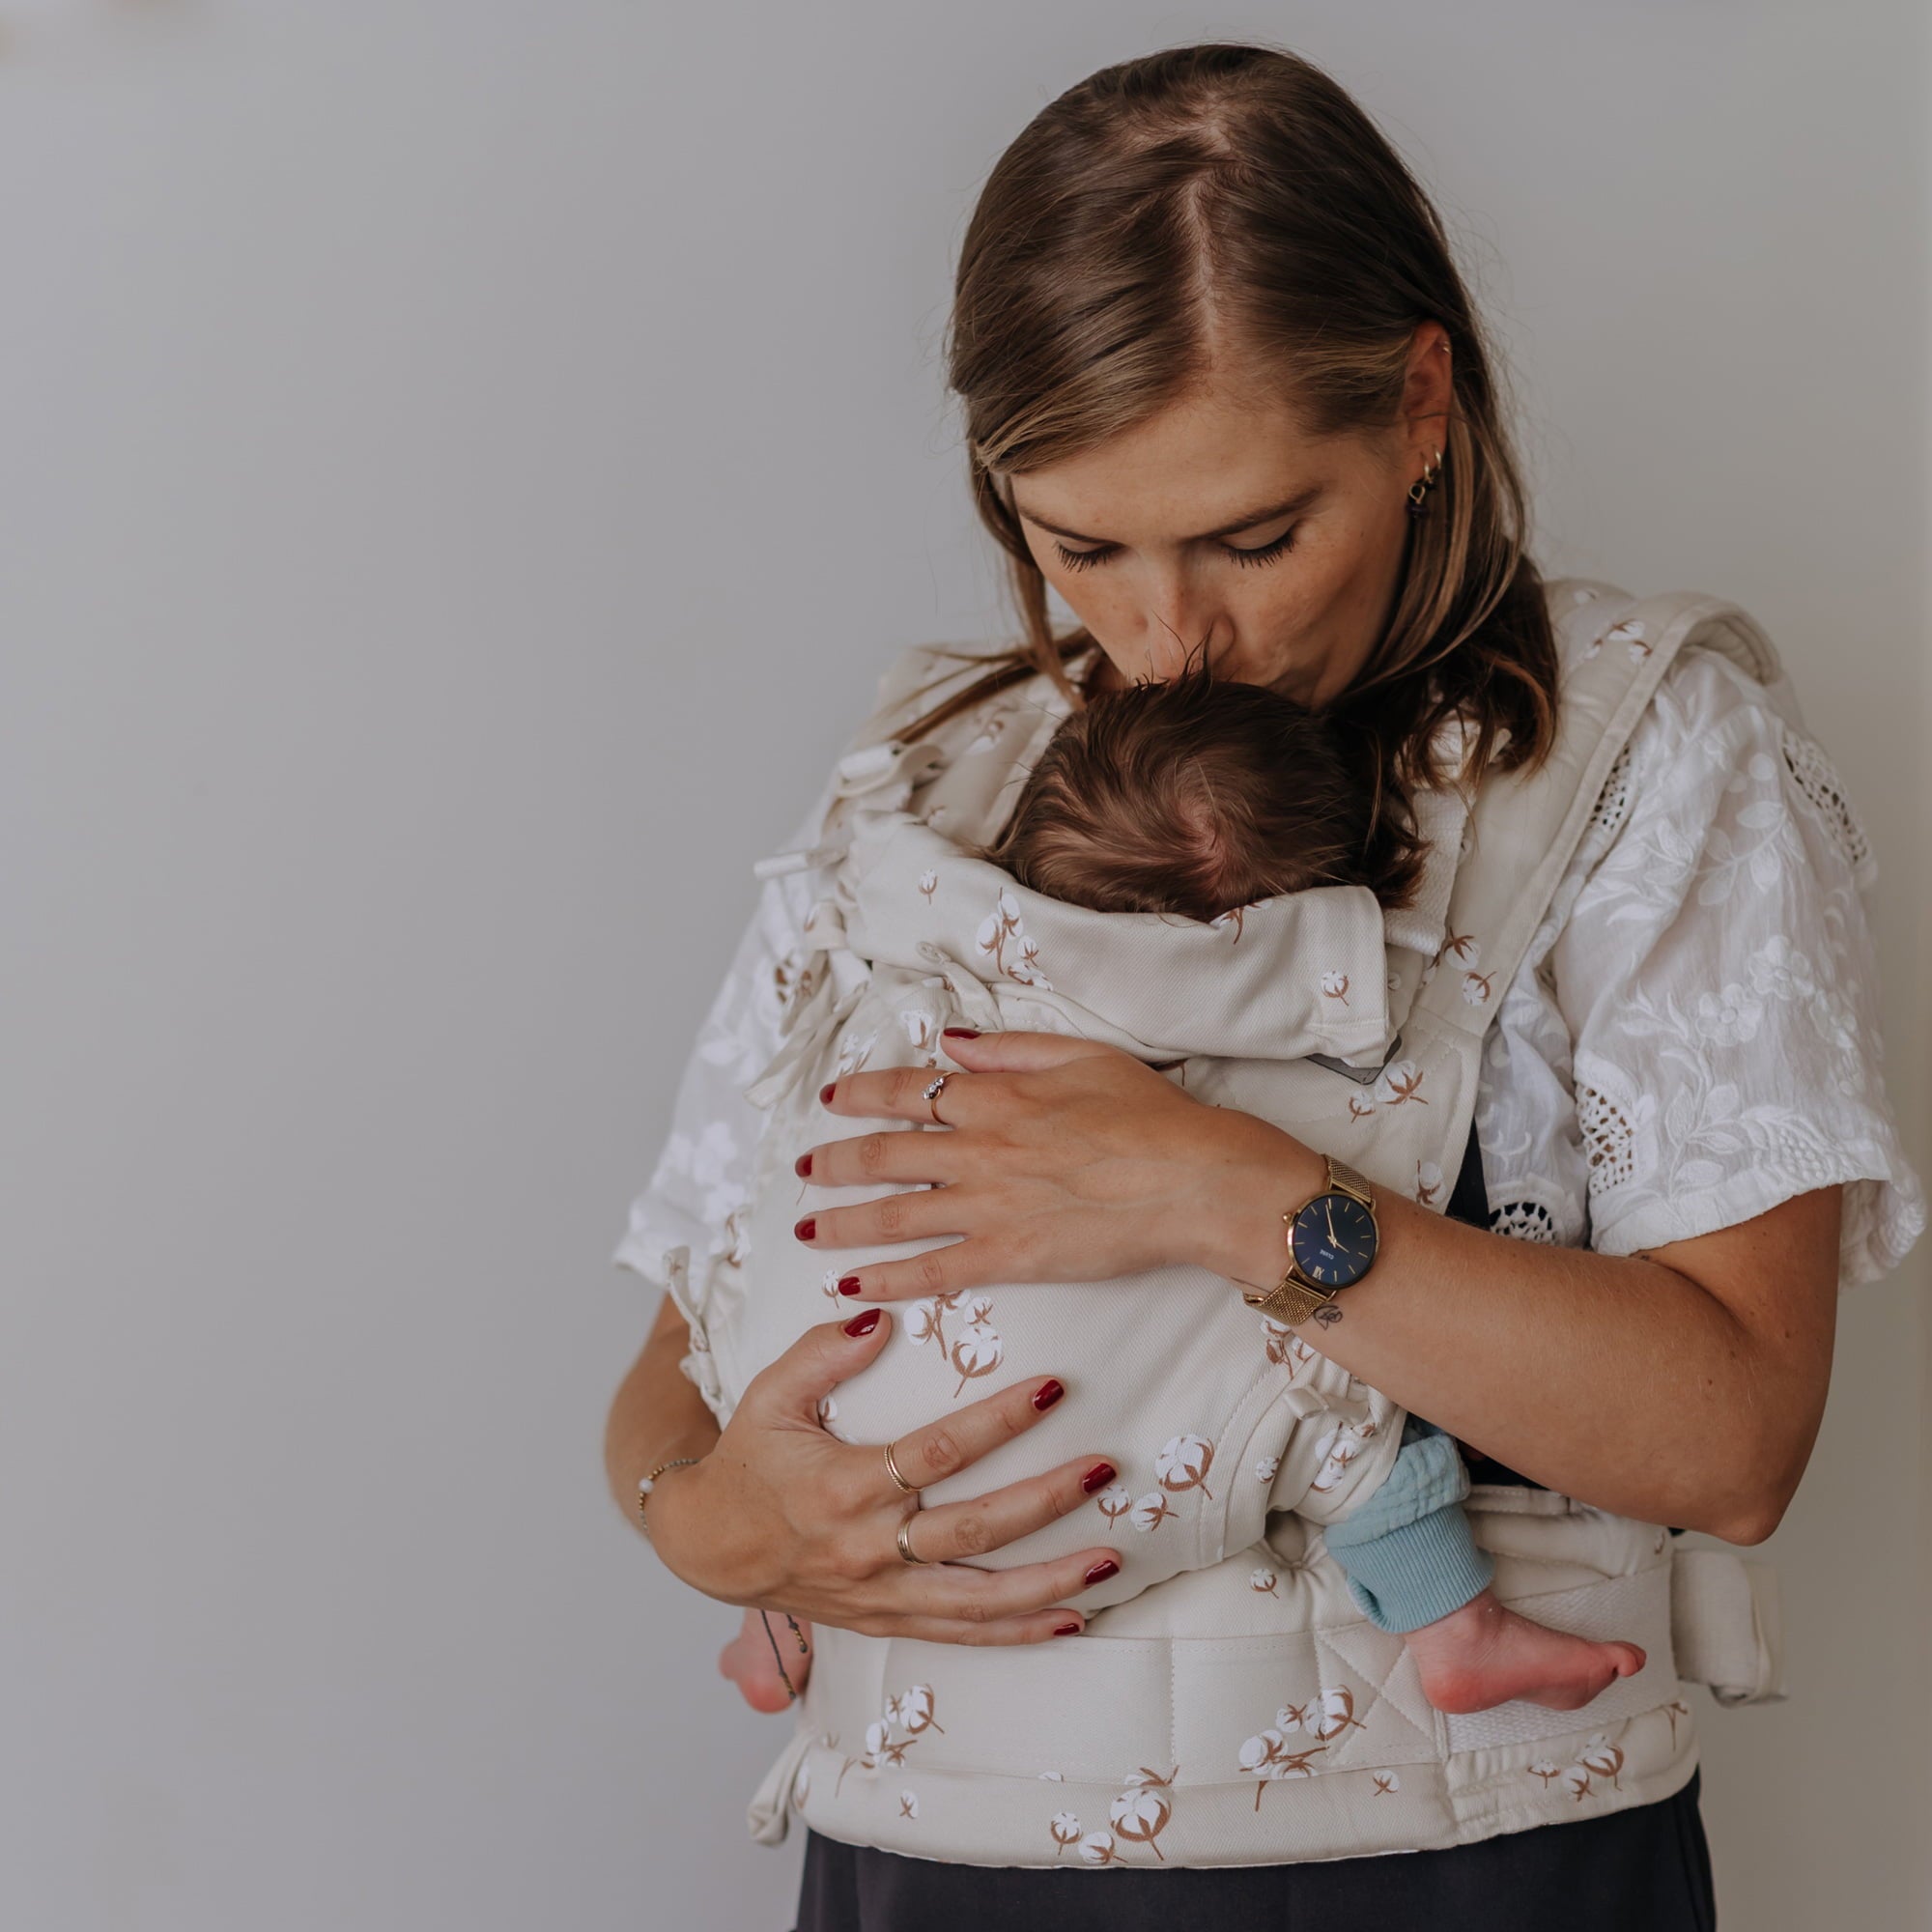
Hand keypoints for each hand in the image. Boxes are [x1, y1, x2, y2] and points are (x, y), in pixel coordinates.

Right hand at [644, 1306, 1123, 1645]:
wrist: (708, 1547)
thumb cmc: (749, 1460)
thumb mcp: (769, 1394)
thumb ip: (823, 1353)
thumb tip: (879, 1316)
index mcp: (844, 1486)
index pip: (937, 1451)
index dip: (998, 1420)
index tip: (1052, 1389)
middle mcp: (869, 1548)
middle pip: (974, 1529)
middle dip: (1046, 1500)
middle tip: (1103, 1469)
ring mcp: (882, 1594)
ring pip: (981, 1598)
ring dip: (1051, 1580)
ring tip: (1111, 1556)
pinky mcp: (888, 1622)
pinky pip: (965, 1634)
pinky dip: (1021, 1631)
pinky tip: (1073, 1619)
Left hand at [795, 1030, 1324, 1298]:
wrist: (1195, 1180)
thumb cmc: (1153, 1115)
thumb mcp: (1083, 1055)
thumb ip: (1008, 1048)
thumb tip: (949, 1039)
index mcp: (996, 1095)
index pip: (907, 1090)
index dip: (861, 1094)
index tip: (832, 1099)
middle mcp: (978, 1148)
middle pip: (884, 1154)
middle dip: (835, 1162)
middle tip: (804, 1170)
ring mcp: (987, 1206)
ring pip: (893, 1214)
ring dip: (842, 1221)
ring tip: (807, 1228)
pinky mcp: (1008, 1258)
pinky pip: (931, 1271)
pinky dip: (884, 1280)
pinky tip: (850, 1287)